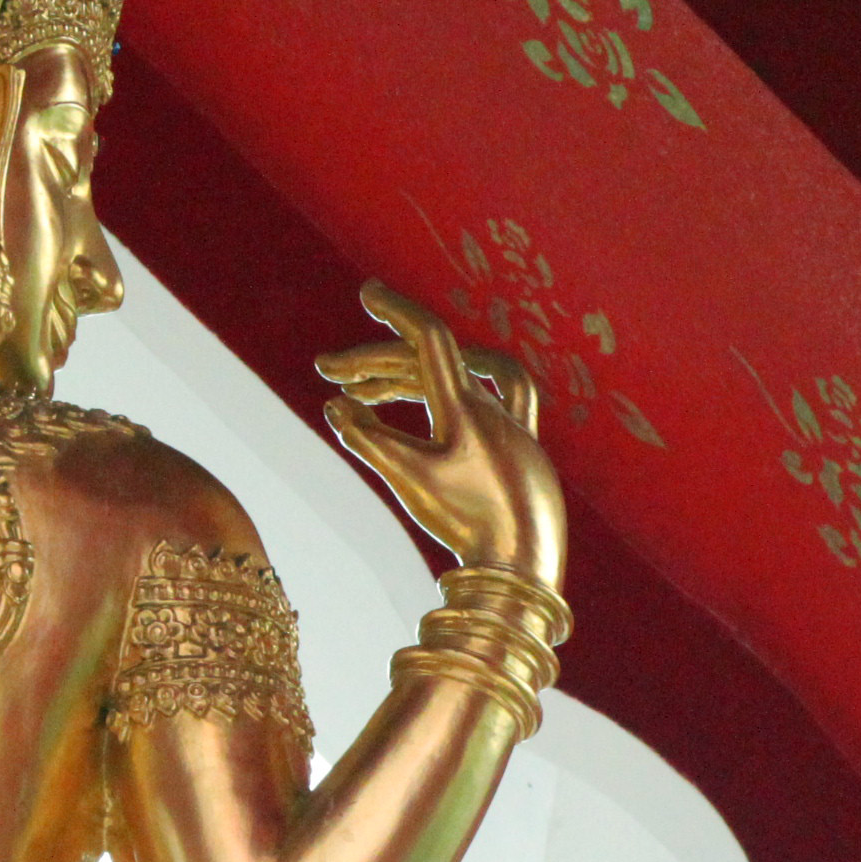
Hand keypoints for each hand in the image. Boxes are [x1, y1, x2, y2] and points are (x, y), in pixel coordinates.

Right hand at [315, 282, 563, 585]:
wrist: (526, 569)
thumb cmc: (467, 522)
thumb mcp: (407, 478)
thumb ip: (366, 438)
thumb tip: (335, 405)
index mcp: (465, 407)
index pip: (429, 340)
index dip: (397, 311)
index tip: (367, 291)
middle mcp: (495, 409)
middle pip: (432, 365)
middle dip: (377, 365)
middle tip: (332, 377)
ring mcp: (517, 430)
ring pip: (463, 379)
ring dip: (412, 379)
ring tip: (368, 394)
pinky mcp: (527, 455)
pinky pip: (498, 403)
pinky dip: (460, 397)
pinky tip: (439, 420)